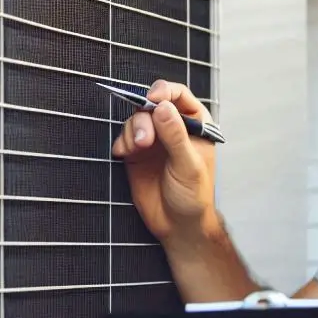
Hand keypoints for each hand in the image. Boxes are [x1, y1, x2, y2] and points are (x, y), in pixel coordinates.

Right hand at [110, 80, 216, 241]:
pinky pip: (124, 138)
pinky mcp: (136, 154)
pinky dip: (121, 143)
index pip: (179, 96)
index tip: (153, 98)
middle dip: (144, 117)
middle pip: (152, 105)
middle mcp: (173, 129)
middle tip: (144, 141)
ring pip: (136, 120)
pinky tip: (124, 155)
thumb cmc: (193, 196)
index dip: (165, 91)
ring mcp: (154, 141)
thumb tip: (163, 107)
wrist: (178, 225)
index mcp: (195, 125)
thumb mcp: (188, 165)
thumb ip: (175, 136)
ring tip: (135, 149)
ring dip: (132, 131)